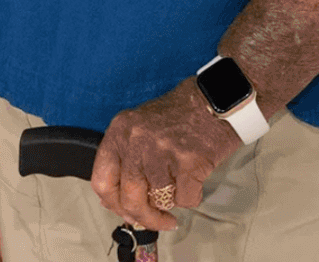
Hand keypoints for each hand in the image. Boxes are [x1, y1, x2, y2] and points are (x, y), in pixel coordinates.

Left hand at [90, 79, 242, 230]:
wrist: (217, 99)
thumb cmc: (182, 114)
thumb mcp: (141, 128)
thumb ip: (128, 160)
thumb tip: (123, 203)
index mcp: (120, 131)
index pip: (102, 181)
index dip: (113, 204)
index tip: (126, 212)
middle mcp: (136, 140)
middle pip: (129, 199)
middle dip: (146, 217)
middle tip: (160, 220)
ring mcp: (161, 151)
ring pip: (159, 201)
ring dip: (173, 201)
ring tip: (183, 183)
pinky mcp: (188, 162)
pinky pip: (185, 199)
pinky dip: (193, 196)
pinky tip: (196, 179)